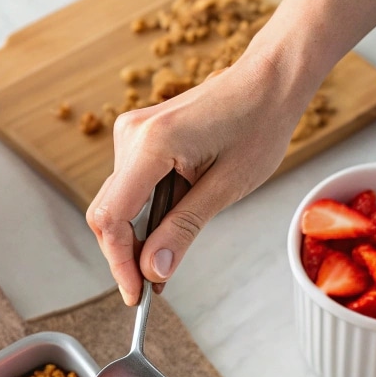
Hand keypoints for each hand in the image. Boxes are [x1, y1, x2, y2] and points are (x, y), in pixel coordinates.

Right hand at [86, 51, 303, 304]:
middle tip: (150, 289)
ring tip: (167, 260)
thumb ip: (183, 229)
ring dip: (138, 237)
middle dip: (126, 256)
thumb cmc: (258, 125)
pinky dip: (145, 217)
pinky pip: (130, 188)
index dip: (119, 263)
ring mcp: (132, 134)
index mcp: (151, 144)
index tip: (135, 294)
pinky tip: (167, 233)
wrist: (269, 82)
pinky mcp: (140, 138)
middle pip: (106, 213)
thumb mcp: (226, 188)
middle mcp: (132, 135)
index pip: (112, 218)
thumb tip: (153, 271)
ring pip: (117, 204)